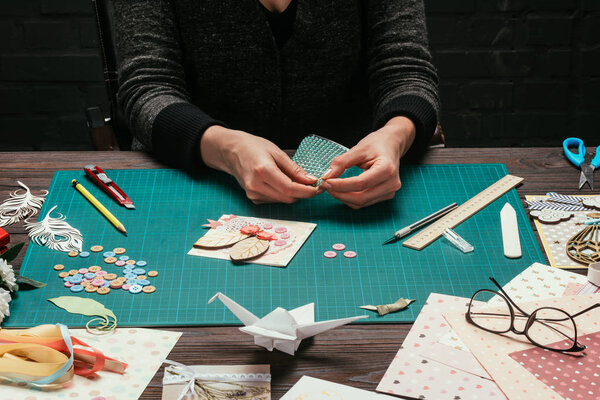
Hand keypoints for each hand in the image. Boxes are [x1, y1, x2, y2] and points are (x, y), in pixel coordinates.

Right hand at [200, 126, 318, 203]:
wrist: (232, 152)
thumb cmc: (254, 147)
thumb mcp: (277, 153)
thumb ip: (294, 169)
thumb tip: (311, 180)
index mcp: (263, 171)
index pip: (290, 188)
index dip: (307, 191)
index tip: (318, 188)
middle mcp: (256, 185)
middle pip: (288, 198)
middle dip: (303, 193)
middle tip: (313, 184)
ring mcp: (253, 194)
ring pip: (282, 201)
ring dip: (294, 194)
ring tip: (298, 182)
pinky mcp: (253, 198)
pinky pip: (275, 200)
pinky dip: (283, 194)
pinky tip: (283, 184)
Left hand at [321, 116, 415, 208]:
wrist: (391, 145)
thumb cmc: (377, 145)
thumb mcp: (359, 148)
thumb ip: (342, 162)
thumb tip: (327, 176)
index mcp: (387, 169)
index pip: (361, 183)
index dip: (341, 185)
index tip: (326, 181)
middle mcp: (391, 184)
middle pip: (361, 197)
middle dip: (340, 194)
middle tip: (326, 186)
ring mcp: (389, 192)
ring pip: (361, 203)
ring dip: (343, 198)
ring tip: (332, 187)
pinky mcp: (385, 196)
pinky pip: (364, 202)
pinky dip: (350, 199)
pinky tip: (342, 190)